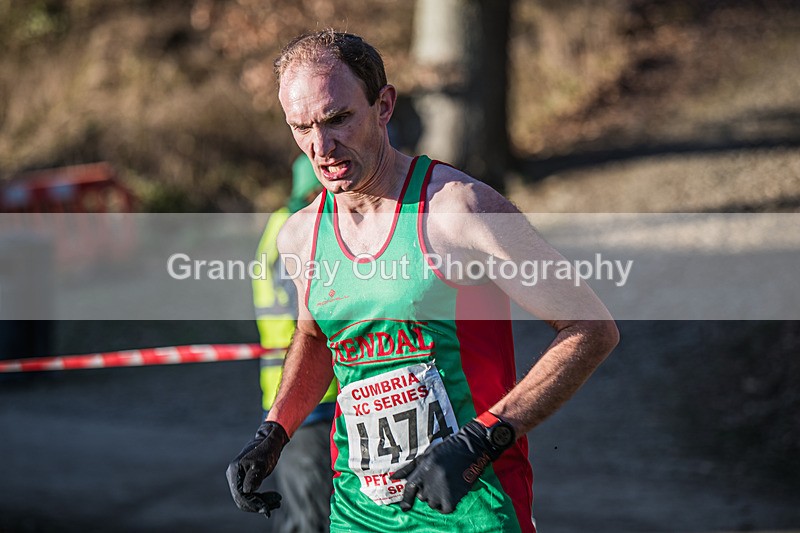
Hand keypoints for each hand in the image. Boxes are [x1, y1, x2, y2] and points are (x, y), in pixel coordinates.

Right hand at [225, 421, 289, 516]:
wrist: (270, 440)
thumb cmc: (267, 449)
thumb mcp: (262, 463)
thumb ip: (255, 476)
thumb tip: (247, 492)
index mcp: (235, 471)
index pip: (240, 495)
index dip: (253, 504)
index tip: (267, 509)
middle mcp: (233, 475)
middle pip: (242, 499)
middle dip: (258, 504)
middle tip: (277, 503)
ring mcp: (238, 477)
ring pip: (246, 498)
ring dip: (261, 503)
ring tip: (277, 502)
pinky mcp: (244, 479)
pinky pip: (249, 494)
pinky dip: (261, 498)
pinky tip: (273, 499)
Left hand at [390, 419, 508, 513]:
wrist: (469, 448)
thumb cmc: (448, 450)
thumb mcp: (427, 455)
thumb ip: (409, 468)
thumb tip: (393, 478)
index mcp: (422, 470)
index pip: (409, 488)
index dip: (406, 500)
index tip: (404, 508)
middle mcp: (429, 482)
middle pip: (423, 497)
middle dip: (429, 491)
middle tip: (440, 480)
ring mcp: (440, 491)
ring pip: (433, 504)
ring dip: (439, 498)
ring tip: (447, 484)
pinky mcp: (452, 498)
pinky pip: (445, 509)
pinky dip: (448, 505)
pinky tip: (453, 493)